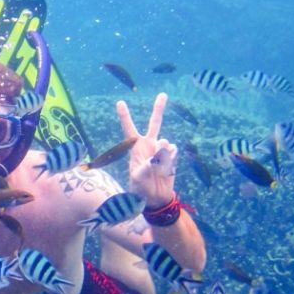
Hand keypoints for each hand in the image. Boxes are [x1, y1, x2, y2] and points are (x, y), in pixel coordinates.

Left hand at [116, 93, 177, 207]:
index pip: (129, 130)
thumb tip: (163, 147)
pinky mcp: (171, 156)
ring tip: (157, 170)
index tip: (120, 102)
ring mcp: (161, 150)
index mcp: (136, 148)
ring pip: (166, 144)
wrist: (155, 198)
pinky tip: (166, 169)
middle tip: (163, 94)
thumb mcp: (139, 177)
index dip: (125, 116)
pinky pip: (174, 152)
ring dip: (163, 156)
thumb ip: (150, 161)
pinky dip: (171, 160)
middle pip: (154, 124)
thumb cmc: (141, 188)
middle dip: (159, 109)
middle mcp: (148, 146)